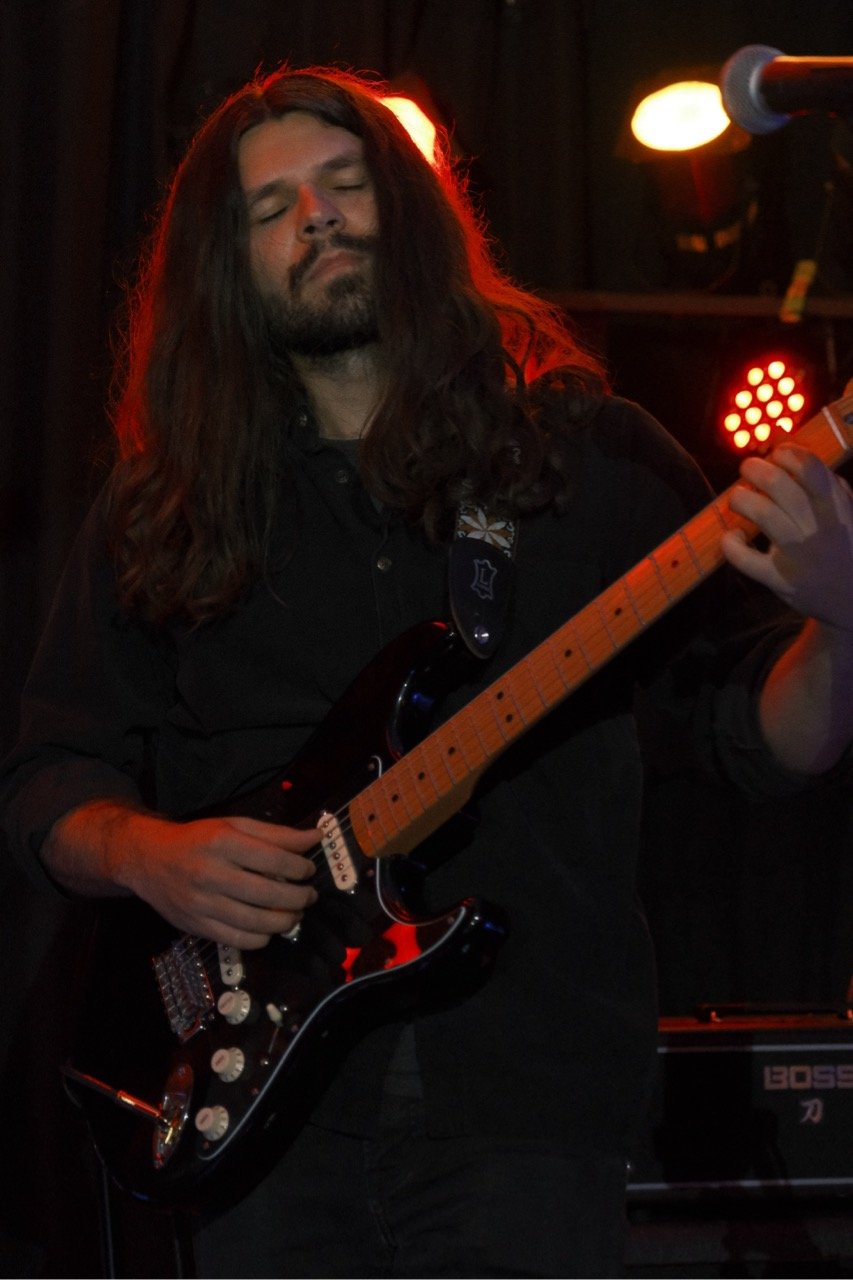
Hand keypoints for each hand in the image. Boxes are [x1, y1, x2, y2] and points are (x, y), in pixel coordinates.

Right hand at [120, 813, 320, 948]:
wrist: (149, 860)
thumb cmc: (199, 840)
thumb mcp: (235, 826)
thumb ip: (276, 834)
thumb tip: (315, 837)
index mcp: (222, 842)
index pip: (273, 859)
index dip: (300, 867)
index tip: (309, 870)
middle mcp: (210, 873)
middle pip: (267, 893)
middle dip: (298, 898)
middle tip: (309, 896)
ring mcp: (201, 903)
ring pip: (255, 922)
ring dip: (284, 921)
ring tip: (295, 914)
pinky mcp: (196, 926)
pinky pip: (238, 940)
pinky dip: (261, 938)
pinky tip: (269, 928)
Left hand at [721, 445, 852, 631]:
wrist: (852, 601)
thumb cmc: (845, 548)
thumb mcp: (851, 515)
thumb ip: (830, 487)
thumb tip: (796, 453)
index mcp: (838, 509)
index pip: (813, 471)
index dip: (789, 454)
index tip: (778, 452)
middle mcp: (819, 530)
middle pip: (782, 488)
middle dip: (757, 470)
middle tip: (747, 468)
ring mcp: (799, 557)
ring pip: (764, 515)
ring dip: (742, 499)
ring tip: (738, 497)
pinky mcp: (780, 580)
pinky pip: (745, 558)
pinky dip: (731, 543)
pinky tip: (734, 535)